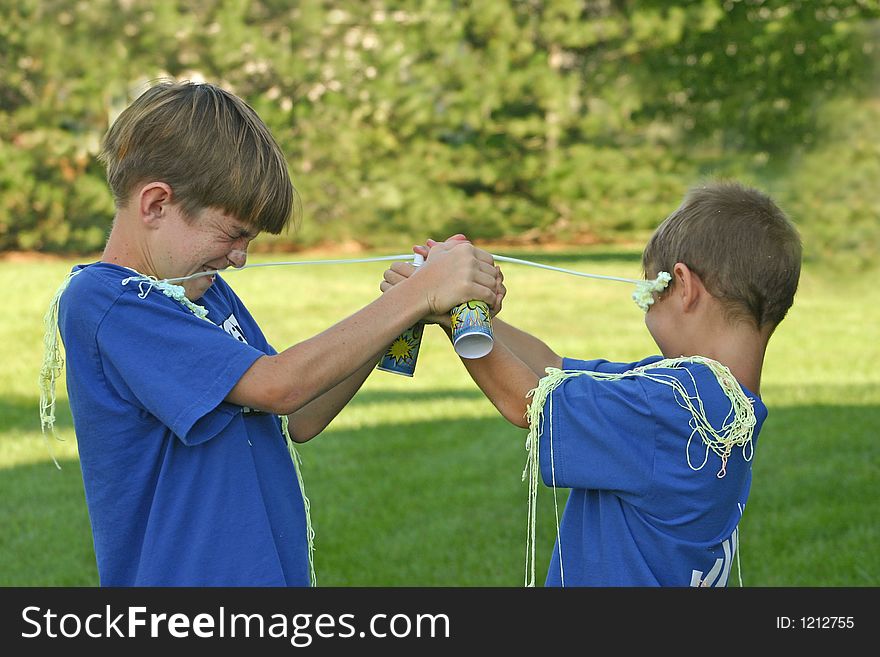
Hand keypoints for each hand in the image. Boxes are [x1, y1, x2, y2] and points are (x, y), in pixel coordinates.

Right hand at [380, 236, 497, 319]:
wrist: (416, 293)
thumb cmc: (426, 275)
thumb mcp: (437, 253)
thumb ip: (450, 244)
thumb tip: (464, 237)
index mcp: (465, 249)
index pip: (488, 260)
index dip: (487, 272)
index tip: (482, 281)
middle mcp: (468, 258)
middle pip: (492, 272)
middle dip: (490, 283)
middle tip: (486, 293)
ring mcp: (468, 273)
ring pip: (492, 284)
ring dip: (492, 293)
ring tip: (486, 300)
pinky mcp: (468, 288)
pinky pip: (488, 295)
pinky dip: (489, 302)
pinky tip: (485, 306)